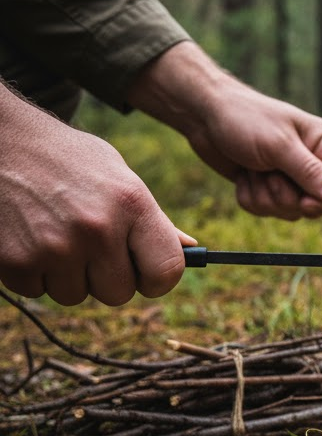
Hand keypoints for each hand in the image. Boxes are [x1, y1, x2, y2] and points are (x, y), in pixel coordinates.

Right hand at [0, 84, 191, 305]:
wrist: (0, 140)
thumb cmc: (68, 160)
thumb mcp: (119, 177)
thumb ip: (152, 218)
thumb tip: (190, 249)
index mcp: (132, 204)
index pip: (167, 271)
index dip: (157, 279)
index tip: (145, 273)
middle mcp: (98, 228)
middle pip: (120, 293)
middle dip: (107, 277)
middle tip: (89, 246)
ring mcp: (55, 246)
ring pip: (75, 296)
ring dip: (67, 275)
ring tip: (55, 234)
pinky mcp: (15, 260)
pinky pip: (36, 292)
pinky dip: (32, 273)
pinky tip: (29, 237)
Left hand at [127, 42, 321, 220]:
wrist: (204, 115)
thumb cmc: (244, 119)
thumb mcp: (279, 146)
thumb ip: (311, 173)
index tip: (305, 202)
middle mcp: (311, 162)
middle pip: (316, 205)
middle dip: (286, 197)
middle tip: (268, 174)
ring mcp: (288, 177)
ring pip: (289, 211)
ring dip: (264, 196)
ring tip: (252, 169)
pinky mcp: (267, 187)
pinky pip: (266, 211)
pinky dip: (250, 197)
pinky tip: (243, 175)